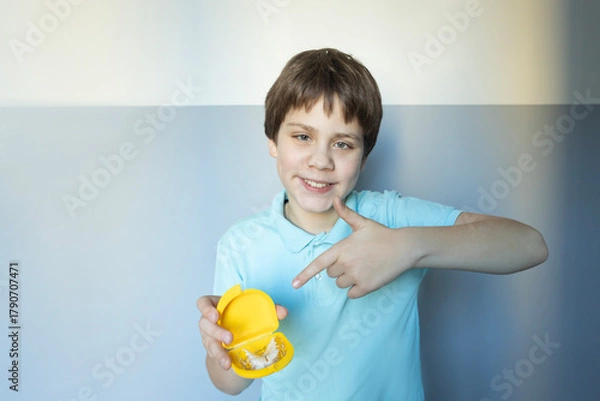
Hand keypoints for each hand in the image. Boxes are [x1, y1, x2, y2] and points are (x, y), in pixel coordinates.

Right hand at [197, 295, 287, 370]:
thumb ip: (270, 309)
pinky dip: (221, 360)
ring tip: (226, 361)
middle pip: (204, 324)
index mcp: (218, 306)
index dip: (206, 308)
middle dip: (216, 332)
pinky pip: (213, 355)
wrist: (239, 341)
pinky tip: (227, 365)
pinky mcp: (214, 351)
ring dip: (218, 352)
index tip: (216, 315)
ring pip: (208, 343)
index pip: (203, 303)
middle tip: (229, 339)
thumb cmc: (245, 319)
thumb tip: (283, 312)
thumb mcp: (256, 312)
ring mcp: (209, 337)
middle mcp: (210, 322)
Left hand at [292, 197, 421, 297]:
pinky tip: (367, 277)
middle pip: (330, 273)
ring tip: (363, 267)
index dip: (305, 275)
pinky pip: (352, 294)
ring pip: (340, 284)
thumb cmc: (382, 235)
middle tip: (355, 259)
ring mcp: (356, 276)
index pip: (318, 264)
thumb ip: (346, 214)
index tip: (294, 284)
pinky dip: (357, 289)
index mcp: (341, 248)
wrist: (403, 248)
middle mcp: (346, 263)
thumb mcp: (362, 223)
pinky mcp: (366, 287)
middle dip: (339, 268)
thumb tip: (336, 199)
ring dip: (347, 279)